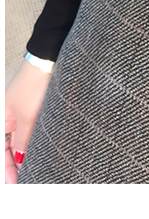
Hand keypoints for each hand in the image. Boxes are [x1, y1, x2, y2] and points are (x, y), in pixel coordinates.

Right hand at [5, 60, 52, 183]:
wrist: (47, 61)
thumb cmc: (34, 83)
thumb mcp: (29, 116)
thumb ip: (24, 139)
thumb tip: (20, 160)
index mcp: (0, 120)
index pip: (0, 152)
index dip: (6, 169)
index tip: (13, 184)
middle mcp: (7, 119)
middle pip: (7, 148)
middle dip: (13, 165)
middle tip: (23, 182)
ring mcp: (19, 115)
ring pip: (17, 142)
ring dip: (22, 156)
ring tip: (31, 171)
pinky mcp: (32, 110)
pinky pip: (28, 133)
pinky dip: (30, 144)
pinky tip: (38, 154)